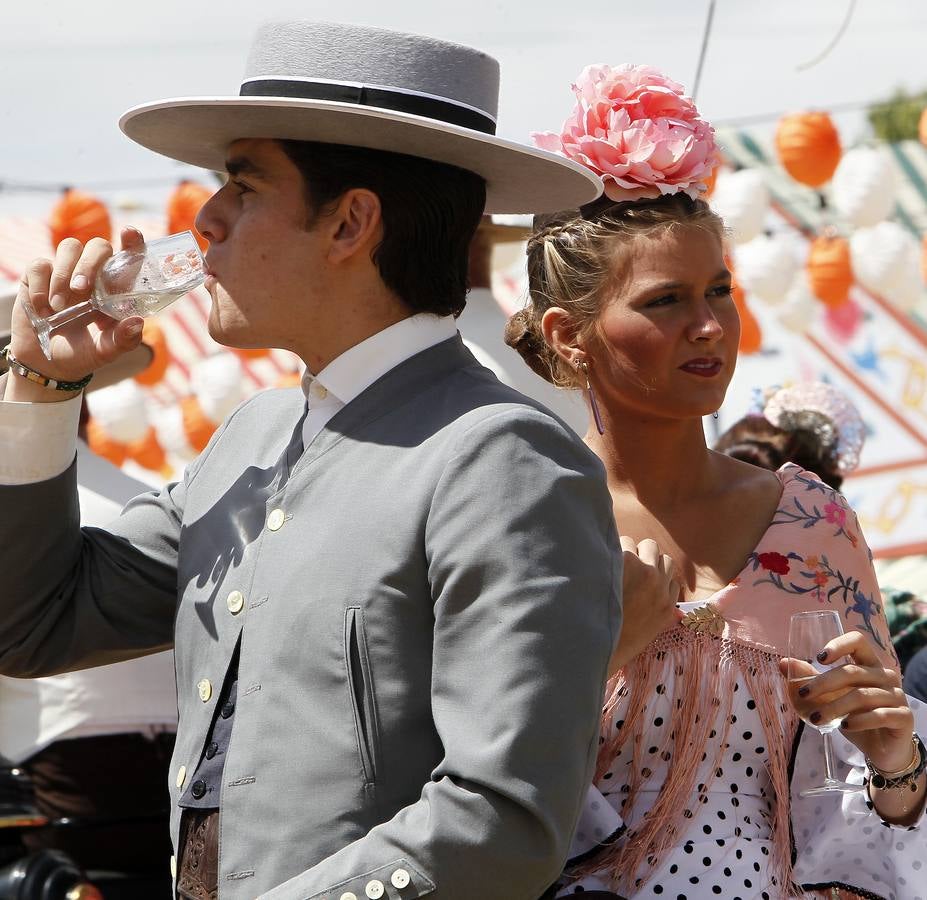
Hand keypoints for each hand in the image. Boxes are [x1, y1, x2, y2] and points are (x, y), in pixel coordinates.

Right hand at [6, 227, 146, 398]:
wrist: (47, 363)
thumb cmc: (84, 354)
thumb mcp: (106, 352)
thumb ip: (123, 340)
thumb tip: (136, 322)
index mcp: (116, 289)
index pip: (129, 257)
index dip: (133, 241)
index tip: (129, 233)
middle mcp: (94, 275)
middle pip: (98, 245)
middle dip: (89, 263)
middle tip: (81, 290)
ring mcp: (67, 272)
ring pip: (69, 247)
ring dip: (64, 275)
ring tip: (60, 308)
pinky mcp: (40, 275)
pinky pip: (40, 264)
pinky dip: (40, 286)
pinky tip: (43, 309)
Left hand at [609, 536, 682, 675]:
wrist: (596, 645)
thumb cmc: (616, 641)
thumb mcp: (648, 631)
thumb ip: (661, 615)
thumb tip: (676, 609)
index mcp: (667, 605)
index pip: (672, 577)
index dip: (655, 573)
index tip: (640, 576)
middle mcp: (661, 586)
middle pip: (662, 557)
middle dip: (646, 557)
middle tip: (626, 566)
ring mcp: (646, 572)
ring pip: (648, 545)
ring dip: (633, 549)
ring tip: (614, 561)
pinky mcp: (627, 560)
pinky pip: (625, 542)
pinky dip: (614, 547)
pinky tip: (601, 559)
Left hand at [779, 630, 913, 771]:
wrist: (882, 748)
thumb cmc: (855, 715)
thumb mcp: (830, 697)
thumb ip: (810, 678)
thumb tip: (783, 663)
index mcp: (868, 664)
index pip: (858, 641)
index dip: (839, 644)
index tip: (819, 657)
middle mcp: (885, 675)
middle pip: (852, 671)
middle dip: (823, 683)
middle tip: (802, 694)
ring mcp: (897, 696)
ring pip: (861, 696)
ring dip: (834, 707)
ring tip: (815, 718)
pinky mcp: (904, 717)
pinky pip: (880, 715)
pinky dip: (859, 720)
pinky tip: (844, 726)